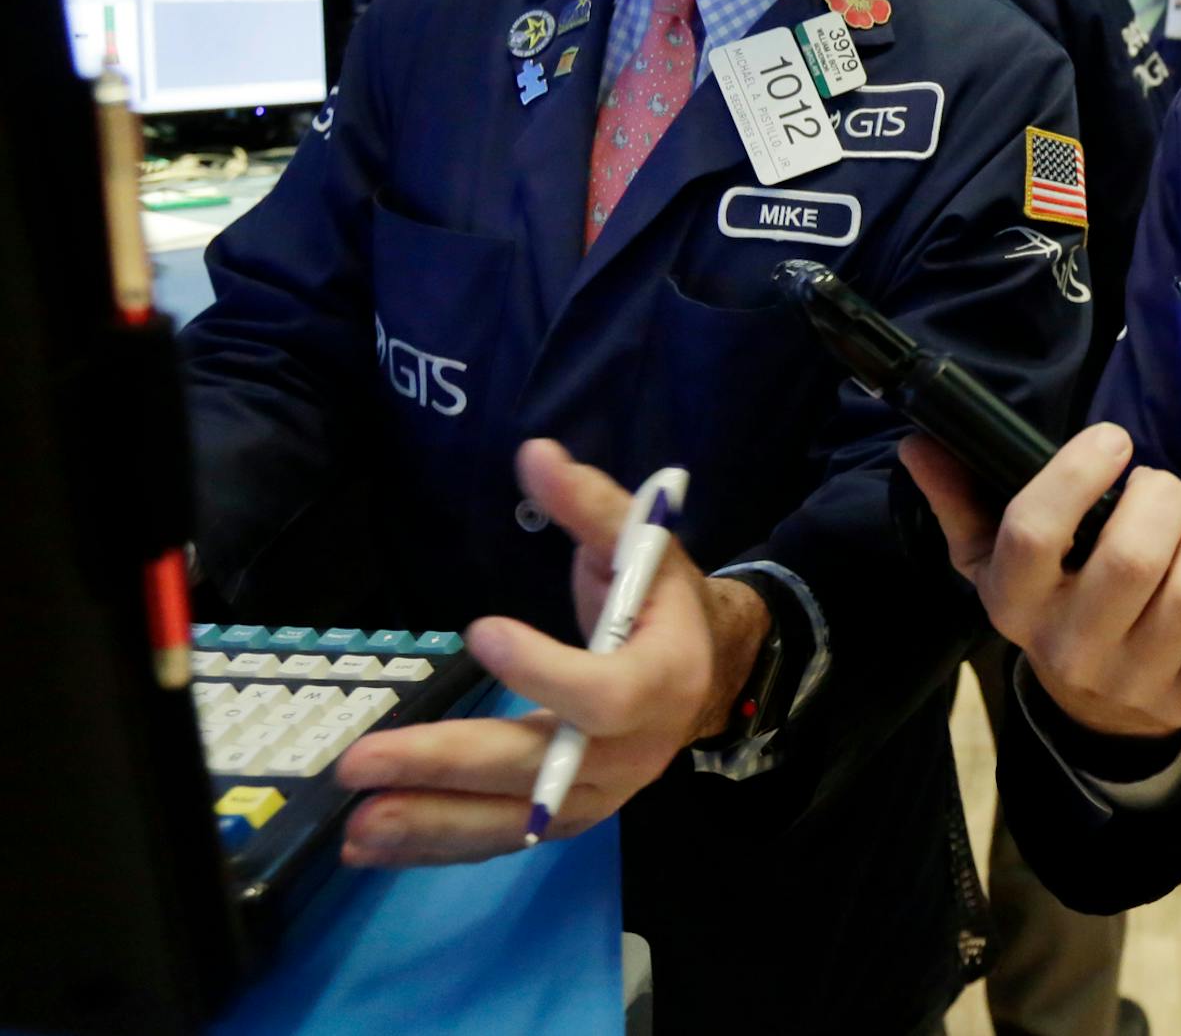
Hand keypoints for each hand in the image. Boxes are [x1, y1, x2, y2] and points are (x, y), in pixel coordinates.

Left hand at [335, 439, 770, 866]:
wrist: (707, 672)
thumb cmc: (662, 600)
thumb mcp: (643, 545)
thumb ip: (591, 505)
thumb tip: (535, 453)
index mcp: (661, 680)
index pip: (603, 692)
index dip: (544, 669)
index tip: (480, 629)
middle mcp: (632, 752)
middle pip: (538, 768)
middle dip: (446, 764)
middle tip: (361, 759)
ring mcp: (600, 793)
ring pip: (515, 820)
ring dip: (430, 823)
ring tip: (354, 825)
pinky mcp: (569, 815)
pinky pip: (505, 837)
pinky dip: (438, 844)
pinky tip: (372, 845)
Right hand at [900, 425, 1180, 737]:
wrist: (1090, 710)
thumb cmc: (1048, 603)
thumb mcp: (992, 558)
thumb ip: (960, 498)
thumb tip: (921, 445)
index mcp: (1014, 602)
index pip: (1034, 531)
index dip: (1079, 472)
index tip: (1112, 440)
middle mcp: (1071, 647)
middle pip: (1132, 557)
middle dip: (1164, 497)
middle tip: (1159, 489)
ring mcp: (1136, 682)